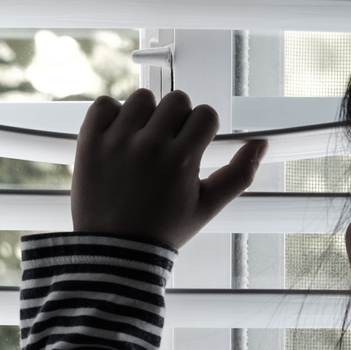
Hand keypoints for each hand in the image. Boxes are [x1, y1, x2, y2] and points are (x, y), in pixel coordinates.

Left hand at [71, 89, 267, 248]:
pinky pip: (105, 104)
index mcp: (181, 159)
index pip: (205, 114)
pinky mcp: (89, 142)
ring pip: (142, 98)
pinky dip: (112, 115)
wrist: (114, 251)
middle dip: (177, 119)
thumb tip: (261, 144)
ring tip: (142, 142)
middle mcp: (149, 145)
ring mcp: (117, 141)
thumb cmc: (163, 230)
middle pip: (176, 100)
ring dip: (146, 115)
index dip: (202, 130)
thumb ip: (239, 174)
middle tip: (168, 146)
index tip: (191, 147)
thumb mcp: (208, 206)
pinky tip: (119, 138)